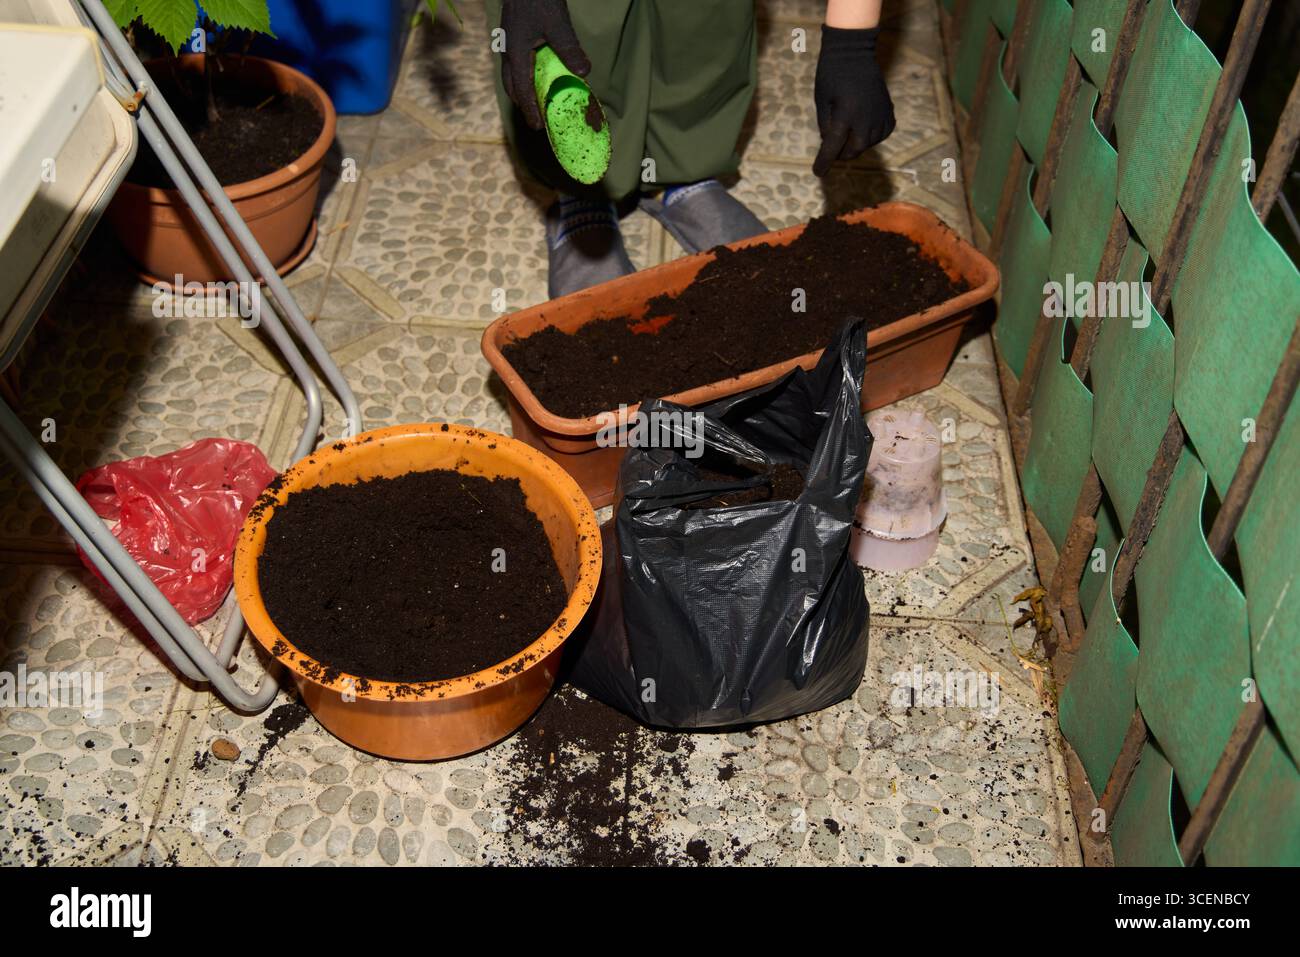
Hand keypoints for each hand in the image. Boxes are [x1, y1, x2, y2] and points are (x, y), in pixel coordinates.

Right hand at [499, 0, 590, 129]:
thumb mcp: (558, 24)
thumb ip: (569, 49)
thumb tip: (584, 73)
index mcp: (516, 53)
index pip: (522, 90)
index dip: (530, 110)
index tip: (538, 127)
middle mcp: (508, 51)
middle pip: (512, 86)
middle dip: (523, 104)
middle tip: (535, 118)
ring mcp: (508, 42)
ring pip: (511, 75)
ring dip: (522, 90)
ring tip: (534, 101)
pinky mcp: (512, 35)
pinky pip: (515, 63)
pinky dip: (523, 76)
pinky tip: (536, 73)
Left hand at [812, 26, 895, 176]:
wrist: (853, 51)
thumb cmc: (831, 74)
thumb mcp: (821, 101)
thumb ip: (826, 125)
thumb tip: (831, 145)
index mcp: (845, 114)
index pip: (833, 147)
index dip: (824, 161)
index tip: (818, 172)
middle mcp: (865, 117)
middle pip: (854, 149)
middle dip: (842, 153)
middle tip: (833, 150)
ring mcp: (879, 113)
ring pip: (869, 143)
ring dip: (856, 144)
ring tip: (847, 134)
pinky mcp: (888, 110)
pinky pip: (882, 133)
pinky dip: (872, 136)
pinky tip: (864, 129)